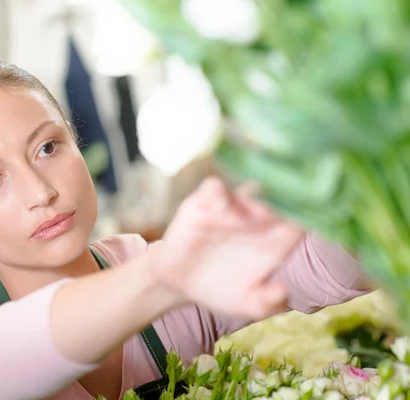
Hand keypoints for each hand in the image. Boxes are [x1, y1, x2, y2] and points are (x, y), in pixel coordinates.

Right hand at [147, 177, 302, 319]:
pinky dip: (216, 192)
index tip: (323, 222)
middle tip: (294, 214)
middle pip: (281, 199)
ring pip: (250, 190)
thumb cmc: (221, 288)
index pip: (303, 221)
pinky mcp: (204, 203)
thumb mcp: (245, 304)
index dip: (315, 219)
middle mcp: (258, 218)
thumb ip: (265, 302)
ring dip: (256, 199)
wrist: (180, 283)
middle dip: (289, 203)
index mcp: (276, 239)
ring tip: (259, 213)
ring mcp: (232, 208)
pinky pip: (213, 188)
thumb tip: (283, 291)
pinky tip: (219, 207)